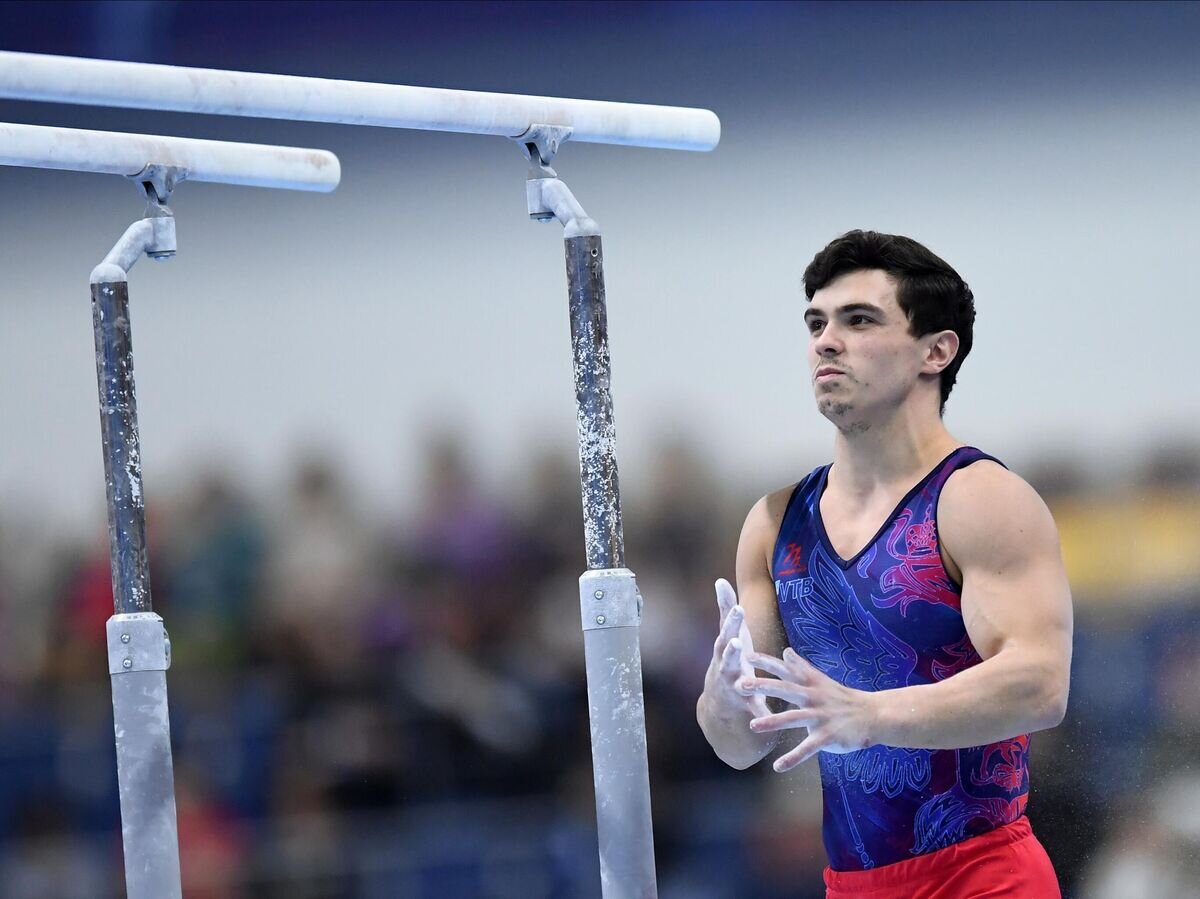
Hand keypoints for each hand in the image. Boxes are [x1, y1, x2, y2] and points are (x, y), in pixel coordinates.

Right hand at [702, 579, 771, 722]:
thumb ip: (725, 609)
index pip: (727, 630)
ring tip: (743, 681)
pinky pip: (753, 708)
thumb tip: (720, 580)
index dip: (731, 620)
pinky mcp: (745, 704)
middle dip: (731, 649)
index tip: (737, 608)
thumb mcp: (728, 634)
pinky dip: (760, 713)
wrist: (719, 701)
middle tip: (735, 641)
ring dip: (741, 683)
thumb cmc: (728, 658)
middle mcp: (725, 665)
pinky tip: (767, 716)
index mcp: (725, 647)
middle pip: (727, 656)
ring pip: (736, 682)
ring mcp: (733, 686)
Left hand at [740, 647, 877, 771]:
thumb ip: (801, 668)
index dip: (766, 662)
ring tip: (752, 726)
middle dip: (763, 686)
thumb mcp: (820, 680)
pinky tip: (778, 766)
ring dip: (772, 721)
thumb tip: (786, 651)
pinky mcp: (828, 736)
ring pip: (794, 718)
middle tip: (740, 685)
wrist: (872, 715)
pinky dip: (793, 758)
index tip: (746, 656)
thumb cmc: (841, 697)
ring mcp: (820, 716)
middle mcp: (813, 697)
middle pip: (785, 689)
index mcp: (810, 683)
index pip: (785, 670)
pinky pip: (808, 748)